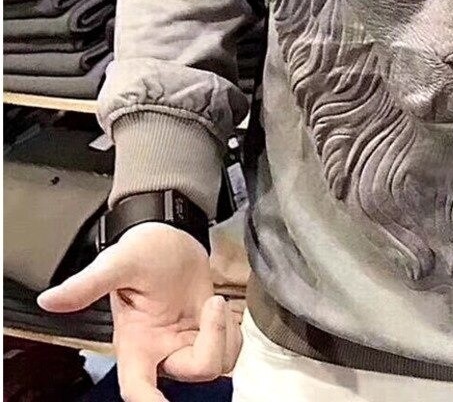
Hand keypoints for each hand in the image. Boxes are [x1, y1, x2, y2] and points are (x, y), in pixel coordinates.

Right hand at [38, 222, 240, 400]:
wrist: (171, 236)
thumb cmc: (142, 250)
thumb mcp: (118, 262)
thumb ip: (88, 284)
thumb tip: (50, 299)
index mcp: (135, 342)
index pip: (137, 388)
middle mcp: (160, 350)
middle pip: (192, 373)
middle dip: (211, 341)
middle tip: (212, 304)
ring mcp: (184, 343)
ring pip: (215, 365)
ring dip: (225, 336)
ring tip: (215, 304)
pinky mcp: (205, 334)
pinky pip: (228, 352)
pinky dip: (233, 334)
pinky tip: (222, 311)